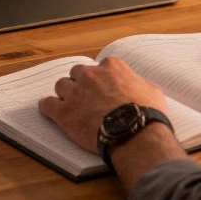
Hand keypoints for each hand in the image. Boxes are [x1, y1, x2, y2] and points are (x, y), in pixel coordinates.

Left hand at [38, 57, 167, 153]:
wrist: (135, 132)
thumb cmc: (147, 113)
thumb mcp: (152, 91)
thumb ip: (139, 84)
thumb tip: (139, 87)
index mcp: (111, 67)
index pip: (99, 67)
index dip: (99, 79)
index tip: (101, 88)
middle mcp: (90, 75)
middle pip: (76, 73)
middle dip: (80, 83)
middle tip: (85, 97)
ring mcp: (75, 93)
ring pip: (61, 86)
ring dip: (65, 95)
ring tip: (70, 106)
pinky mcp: (64, 113)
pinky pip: (47, 105)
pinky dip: (48, 107)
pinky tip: (51, 111)